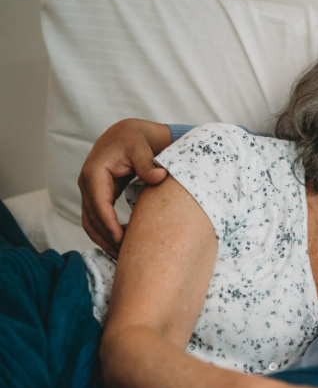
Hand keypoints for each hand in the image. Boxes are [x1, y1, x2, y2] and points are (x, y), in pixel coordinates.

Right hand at [78, 119, 170, 255]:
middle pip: (92, 218)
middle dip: (107, 238)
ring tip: (124, 255)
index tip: (122, 240)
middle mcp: (88, 183)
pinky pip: (98, 218)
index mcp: (95, 172)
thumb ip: (148, 162)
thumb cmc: (136, 137)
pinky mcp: (99, 195)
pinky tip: (122, 243)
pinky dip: (106, 232)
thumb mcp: (142, 146)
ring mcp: (91, 190)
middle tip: (127, 256)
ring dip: (105, 239)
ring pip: (91, 222)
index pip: (98, 205)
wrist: (130, 132)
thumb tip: (158, 177)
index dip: (109, 225)